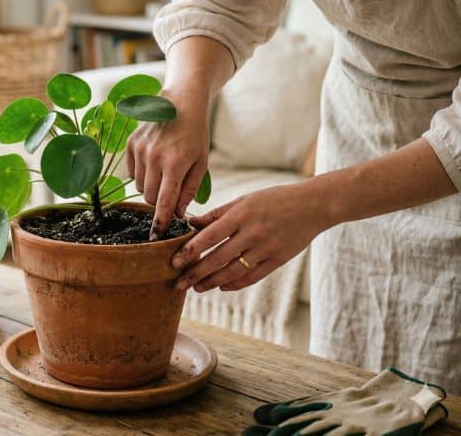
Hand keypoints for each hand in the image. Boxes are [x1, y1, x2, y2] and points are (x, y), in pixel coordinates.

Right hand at [125, 90, 209, 237]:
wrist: (181, 103)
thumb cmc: (195, 134)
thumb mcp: (201, 162)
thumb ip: (189, 190)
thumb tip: (179, 213)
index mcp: (175, 163)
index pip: (164, 201)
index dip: (160, 221)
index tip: (157, 236)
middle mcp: (153, 157)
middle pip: (149, 197)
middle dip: (159, 202)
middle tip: (171, 193)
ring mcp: (139, 150)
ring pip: (139, 186)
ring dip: (150, 187)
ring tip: (165, 172)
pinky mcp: (130, 144)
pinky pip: (132, 172)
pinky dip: (142, 174)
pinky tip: (154, 161)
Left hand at [171, 182, 330, 291]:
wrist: (313, 206)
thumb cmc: (274, 199)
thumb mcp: (244, 200)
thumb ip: (217, 214)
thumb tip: (191, 224)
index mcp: (240, 215)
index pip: (209, 237)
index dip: (189, 251)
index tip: (174, 262)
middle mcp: (252, 233)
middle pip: (217, 259)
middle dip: (195, 273)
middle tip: (178, 284)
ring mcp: (265, 249)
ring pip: (233, 272)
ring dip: (212, 282)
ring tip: (197, 287)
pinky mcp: (277, 260)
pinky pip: (252, 277)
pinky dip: (235, 284)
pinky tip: (222, 286)